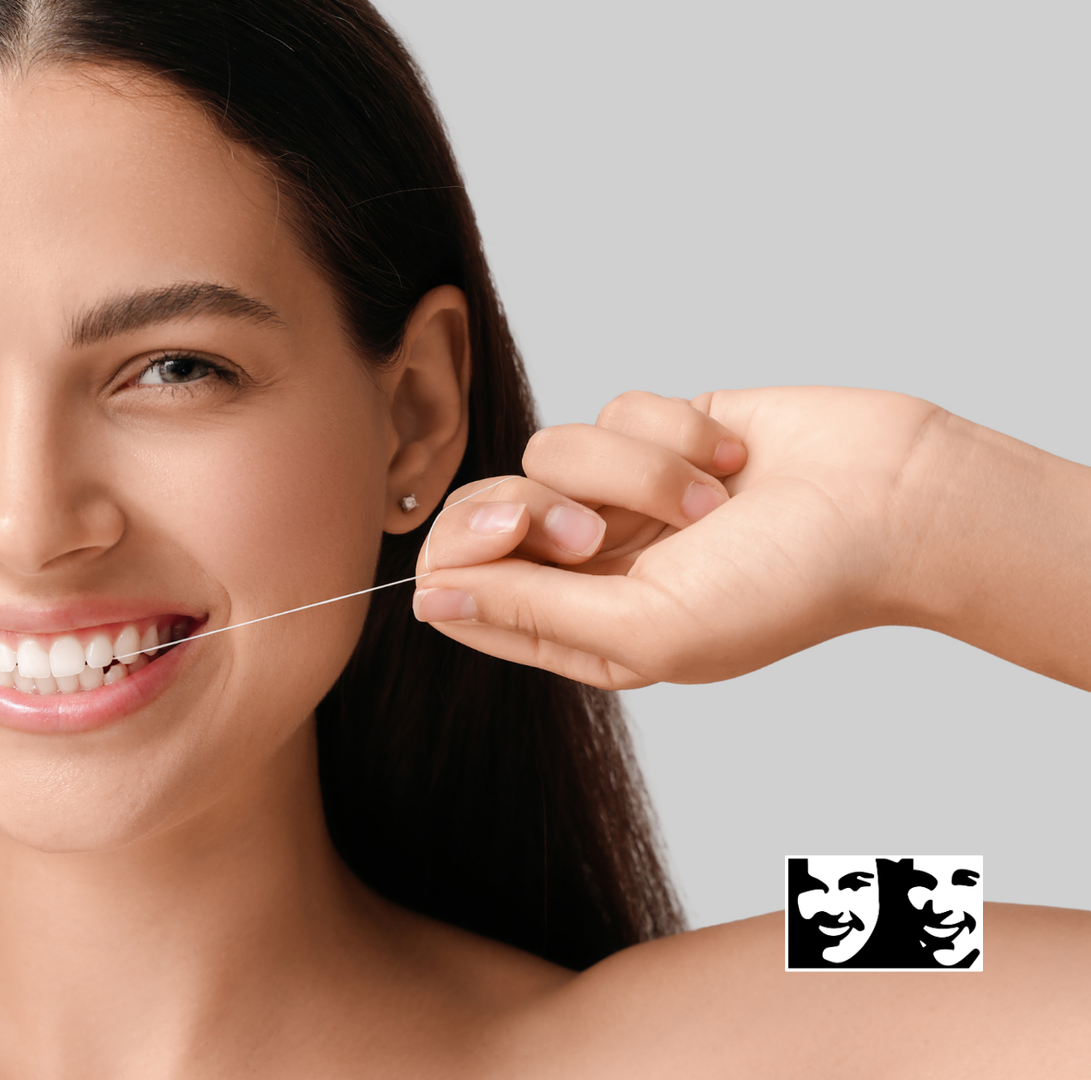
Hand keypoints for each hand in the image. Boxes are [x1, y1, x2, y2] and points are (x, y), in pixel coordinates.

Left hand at [412, 388, 945, 688]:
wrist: (892, 503)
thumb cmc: (784, 586)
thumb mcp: (645, 627)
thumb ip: (527, 610)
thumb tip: (425, 596)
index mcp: (579, 632)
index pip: (462, 589)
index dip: (465, 555)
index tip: (517, 535)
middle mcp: (591, 566)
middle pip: (485, 511)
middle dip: (533, 507)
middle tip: (594, 527)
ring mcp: (621, 497)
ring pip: (551, 450)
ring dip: (634, 471)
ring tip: (708, 503)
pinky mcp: (656, 435)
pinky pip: (610, 409)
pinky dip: (673, 432)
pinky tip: (730, 460)